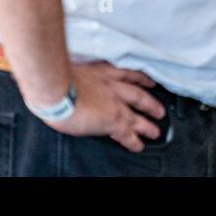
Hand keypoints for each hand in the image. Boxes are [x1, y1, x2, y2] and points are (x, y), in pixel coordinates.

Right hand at [44, 61, 164, 151]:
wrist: (56, 88)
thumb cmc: (55, 78)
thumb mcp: (71, 69)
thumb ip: (78, 75)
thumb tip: (70, 79)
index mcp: (101, 72)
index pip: (127, 74)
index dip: (140, 78)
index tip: (149, 81)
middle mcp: (112, 86)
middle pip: (138, 94)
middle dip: (150, 103)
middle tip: (160, 110)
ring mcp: (115, 103)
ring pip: (136, 115)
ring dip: (147, 124)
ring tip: (155, 132)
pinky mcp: (113, 120)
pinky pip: (127, 133)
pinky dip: (134, 140)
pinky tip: (139, 145)